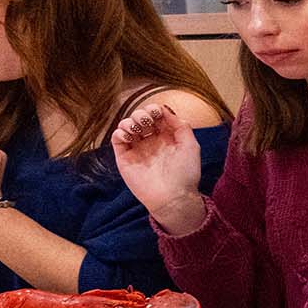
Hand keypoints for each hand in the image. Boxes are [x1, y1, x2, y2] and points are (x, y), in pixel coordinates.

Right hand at [111, 103, 206, 231]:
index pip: (156, 116)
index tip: (157, 112)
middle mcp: (151, 141)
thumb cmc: (185, 173)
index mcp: (167, 137)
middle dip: (142, 114)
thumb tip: (166, 110)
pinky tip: (129, 135)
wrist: (173, 197)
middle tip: (147, 121)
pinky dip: (120, 132)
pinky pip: (117, 139)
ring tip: (138, 128)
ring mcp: (137, 148)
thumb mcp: (190, 146)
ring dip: (130, 121)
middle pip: (140, 118)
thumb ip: (181, 126)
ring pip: (127, 125)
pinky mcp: (124, 157)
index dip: (155, 110)